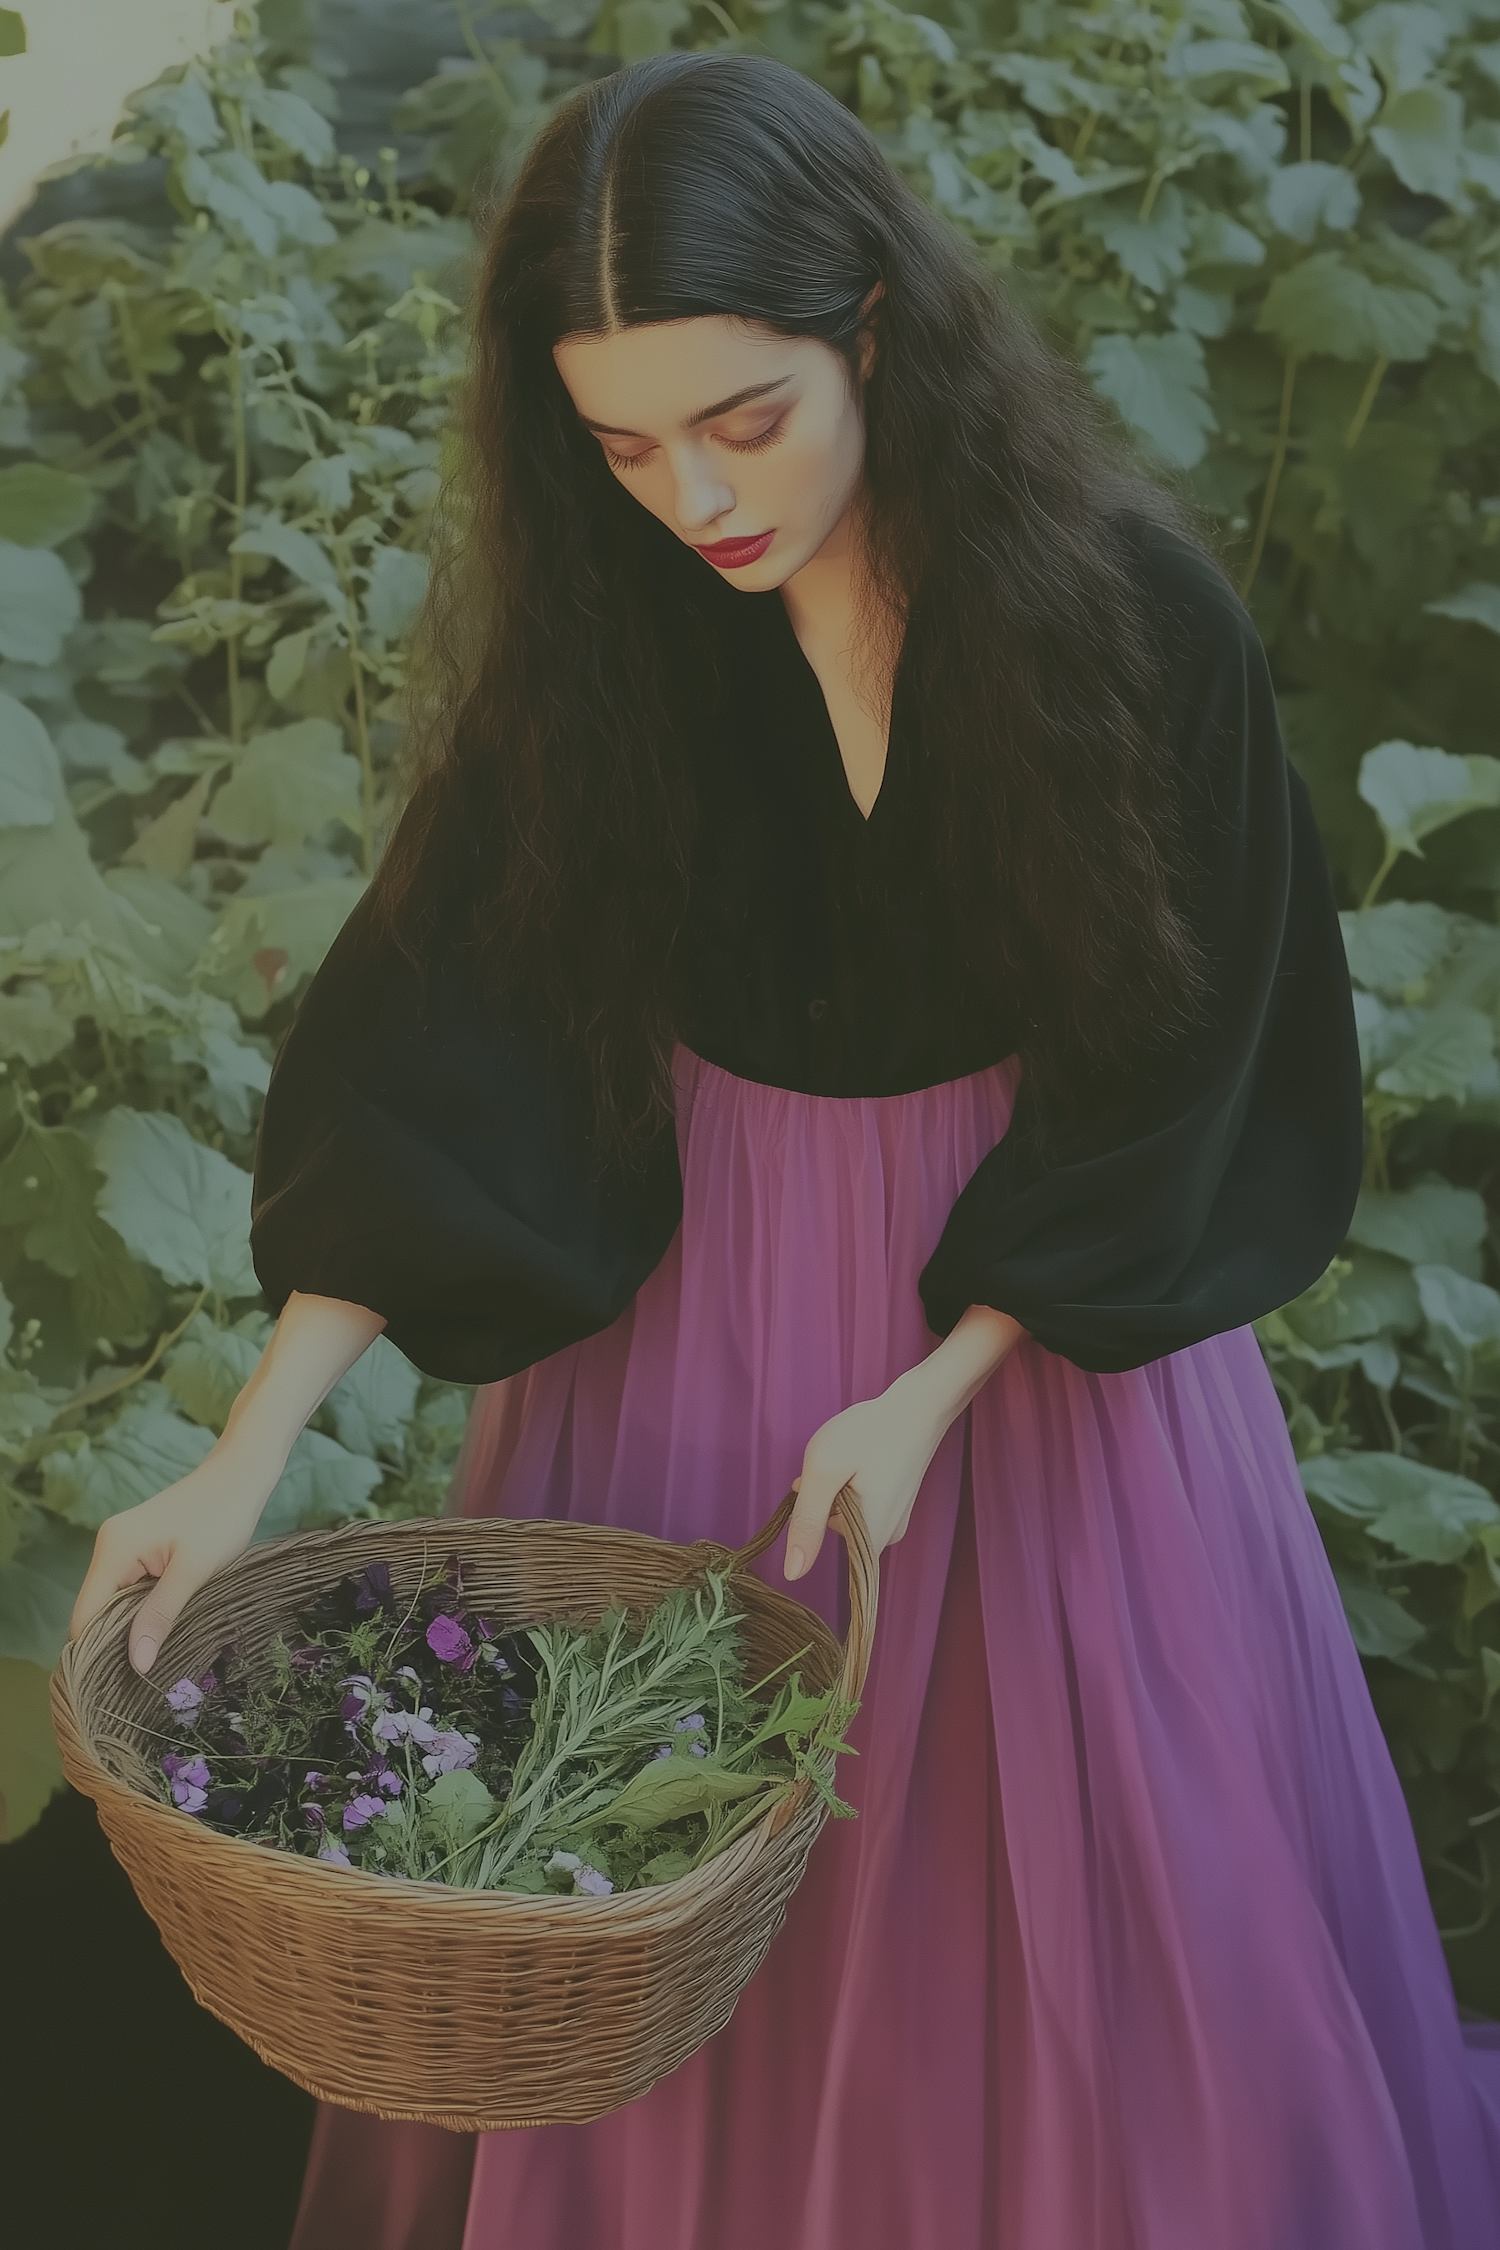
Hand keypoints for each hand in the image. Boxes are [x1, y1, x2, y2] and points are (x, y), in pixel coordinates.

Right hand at [69, 1448, 273, 1675]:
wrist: (241, 1474)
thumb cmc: (222, 1517)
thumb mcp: (193, 1572)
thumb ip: (160, 1615)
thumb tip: (136, 1664)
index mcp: (114, 1550)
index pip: (85, 1616)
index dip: (96, 1653)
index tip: (117, 1687)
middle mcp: (109, 1547)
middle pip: (97, 1611)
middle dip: (115, 1644)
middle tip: (142, 1680)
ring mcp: (123, 1545)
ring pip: (115, 1602)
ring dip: (132, 1627)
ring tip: (156, 1658)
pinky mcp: (140, 1547)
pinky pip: (130, 1588)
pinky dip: (142, 1609)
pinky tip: (162, 1628)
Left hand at [784, 1305, 1022, 1581]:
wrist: (919, 1406)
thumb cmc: (870, 1434)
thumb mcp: (824, 1473)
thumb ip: (806, 1523)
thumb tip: (792, 1574)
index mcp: (870, 1538)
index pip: (822, 1542)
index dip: (813, 1511)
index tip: (825, 1482)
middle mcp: (888, 1537)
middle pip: (834, 1527)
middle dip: (825, 1495)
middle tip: (839, 1463)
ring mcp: (896, 1520)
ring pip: (847, 1512)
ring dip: (839, 1487)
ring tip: (853, 1457)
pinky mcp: (898, 1504)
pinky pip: (863, 1503)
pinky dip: (854, 1482)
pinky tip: (863, 1458)